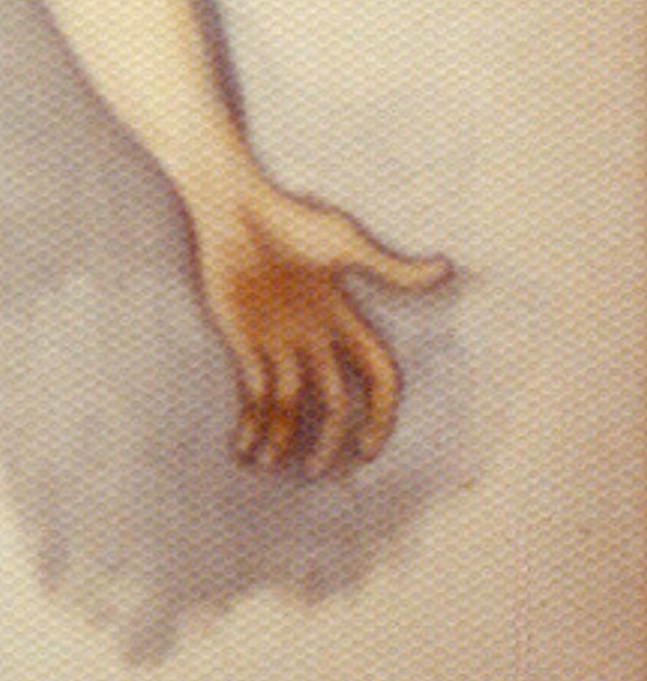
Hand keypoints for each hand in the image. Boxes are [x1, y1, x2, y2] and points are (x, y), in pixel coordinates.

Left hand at [186, 183, 449, 473]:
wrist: (234, 208)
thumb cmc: (290, 219)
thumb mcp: (344, 243)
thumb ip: (389, 268)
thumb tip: (446, 270)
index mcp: (347, 319)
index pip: (376, 375)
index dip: (379, 413)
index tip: (368, 448)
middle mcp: (317, 337)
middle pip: (332, 400)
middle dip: (329, 438)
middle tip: (319, 472)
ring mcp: (279, 339)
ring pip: (288, 402)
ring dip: (282, 437)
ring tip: (270, 468)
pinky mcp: (243, 339)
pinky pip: (251, 390)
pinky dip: (249, 420)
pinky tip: (243, 450)